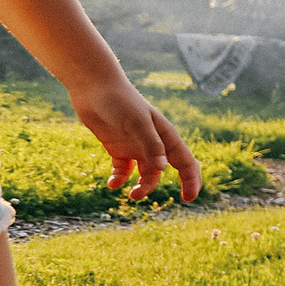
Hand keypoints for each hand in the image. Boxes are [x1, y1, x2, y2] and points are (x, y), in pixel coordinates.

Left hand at [68, 75, 200, 201]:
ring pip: (144, 173)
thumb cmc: (120, 101)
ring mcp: (135, 146)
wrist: (93, 86)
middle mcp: (153, 143)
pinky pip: (123, 169)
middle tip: (140, 196)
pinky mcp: (117, 147)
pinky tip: (112, 184)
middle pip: (164, 170)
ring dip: (140, 185)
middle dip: (156, 186)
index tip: (189, 199)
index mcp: (165, 136)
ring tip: (130, 194)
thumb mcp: (137, 122)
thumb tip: (163, 168)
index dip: (191, 180)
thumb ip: (151, 145)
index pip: (185, 162)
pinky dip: (119, 179)